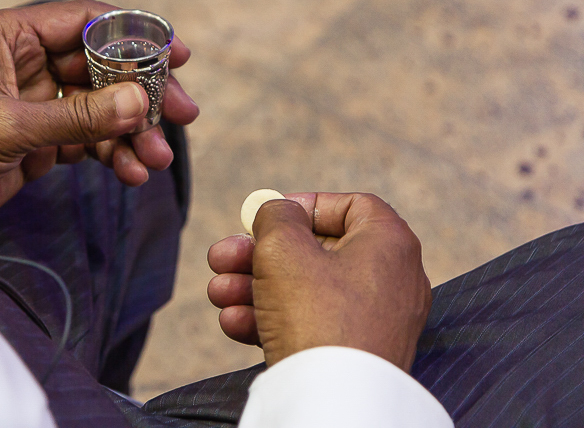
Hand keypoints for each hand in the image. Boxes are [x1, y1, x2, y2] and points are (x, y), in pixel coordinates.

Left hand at [0, 0, 198, 240]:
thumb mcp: (6, 128)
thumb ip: (77, 116)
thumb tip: (142, 102)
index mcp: (9, 36)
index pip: (85, 21)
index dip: (135, 34)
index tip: (177, 53)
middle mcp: (25, 62)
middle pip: (102, 67)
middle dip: (142, 93)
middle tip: (183, 115)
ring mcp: (33, 102)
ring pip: (99, 108)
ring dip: (130, 132)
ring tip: (154, 161)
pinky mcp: (35, 139)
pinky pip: (86, 138)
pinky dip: (110, 153)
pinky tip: (129, 172)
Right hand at [206, 193, 430, 371]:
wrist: (333, 402)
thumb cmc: (317, 317)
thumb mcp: (283, 248)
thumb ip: (275, 216)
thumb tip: (276, 210)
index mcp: (388, 243)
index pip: (349, 205)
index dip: (303, 205)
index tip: (267, 216)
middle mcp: (390, 280)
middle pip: (315, 251)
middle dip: (257, 253)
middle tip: (221, 257)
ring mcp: (374, 320)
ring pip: (304, 289)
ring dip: (253, 286)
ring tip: (217, 293)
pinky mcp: (355, 353)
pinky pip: (311, 324)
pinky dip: (271, 319)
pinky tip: (234, 322)